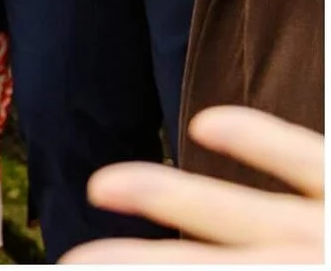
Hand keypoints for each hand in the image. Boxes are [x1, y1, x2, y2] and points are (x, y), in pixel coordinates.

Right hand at [65, 107, 321, 262]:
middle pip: (207, 265)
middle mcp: (303, 256)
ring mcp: (323, 221)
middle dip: (141, 261)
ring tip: (101, 187)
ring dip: (164, 196)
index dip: (144, 267)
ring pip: (236, 211)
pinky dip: (254, 138)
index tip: (88, 264)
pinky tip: (206, 124)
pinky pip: (300, 157)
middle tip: (76, 259)